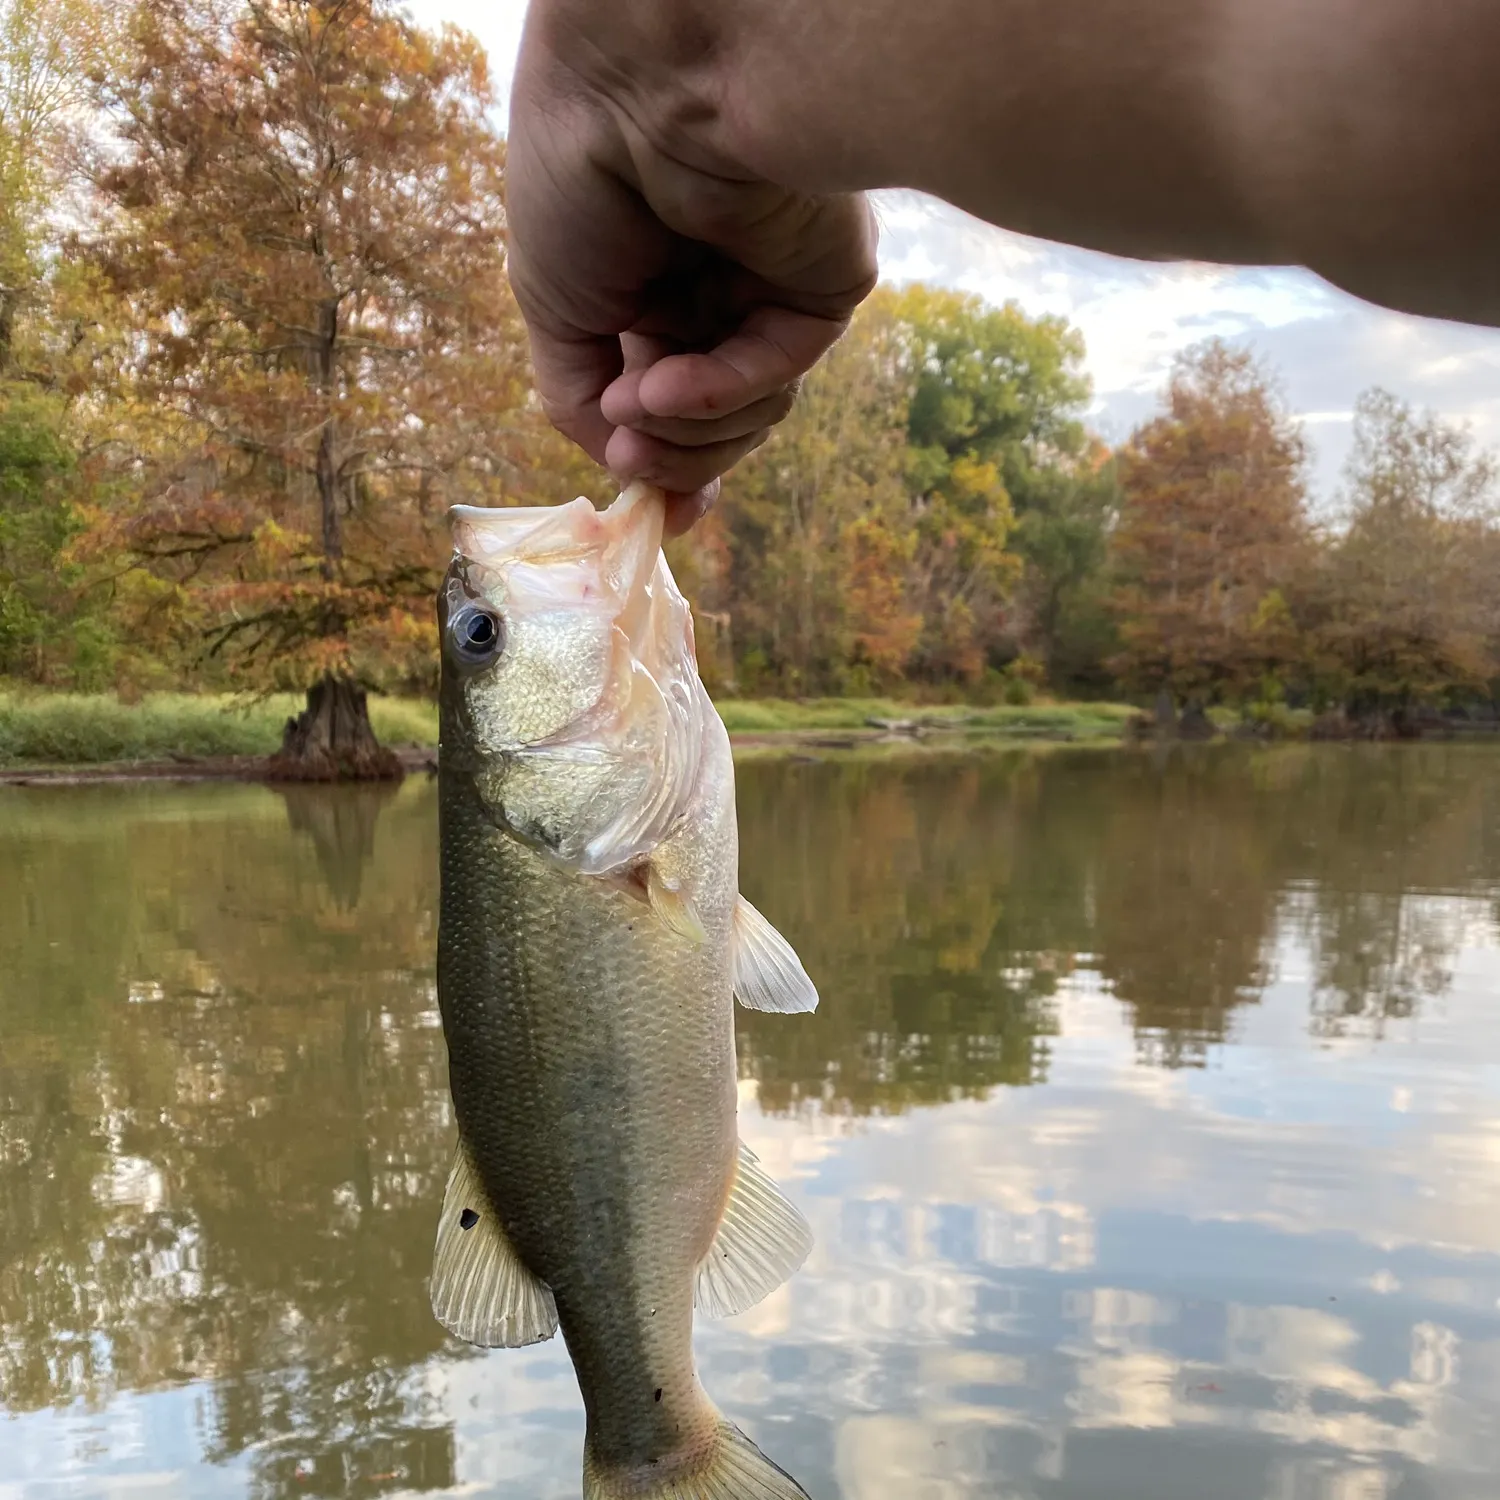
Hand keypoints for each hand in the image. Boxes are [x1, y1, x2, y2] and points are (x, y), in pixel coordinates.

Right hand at [504, 0, 878, 533]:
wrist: (634, 86)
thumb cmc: (578, 176)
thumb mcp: (551, 311)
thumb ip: (582, 406)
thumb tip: (627, 484)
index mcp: (655, 291)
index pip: (670, 401)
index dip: (656, 458)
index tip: (640, 501)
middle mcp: (719, 293)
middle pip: (716, 424)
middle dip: (670, 455)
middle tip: (629, 460)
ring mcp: (774, 288)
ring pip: (755, 414)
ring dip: (690, 427)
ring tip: (640, 401)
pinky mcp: (825, 283)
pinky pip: (782, 370)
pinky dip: (725, 391)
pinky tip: (670, 386)